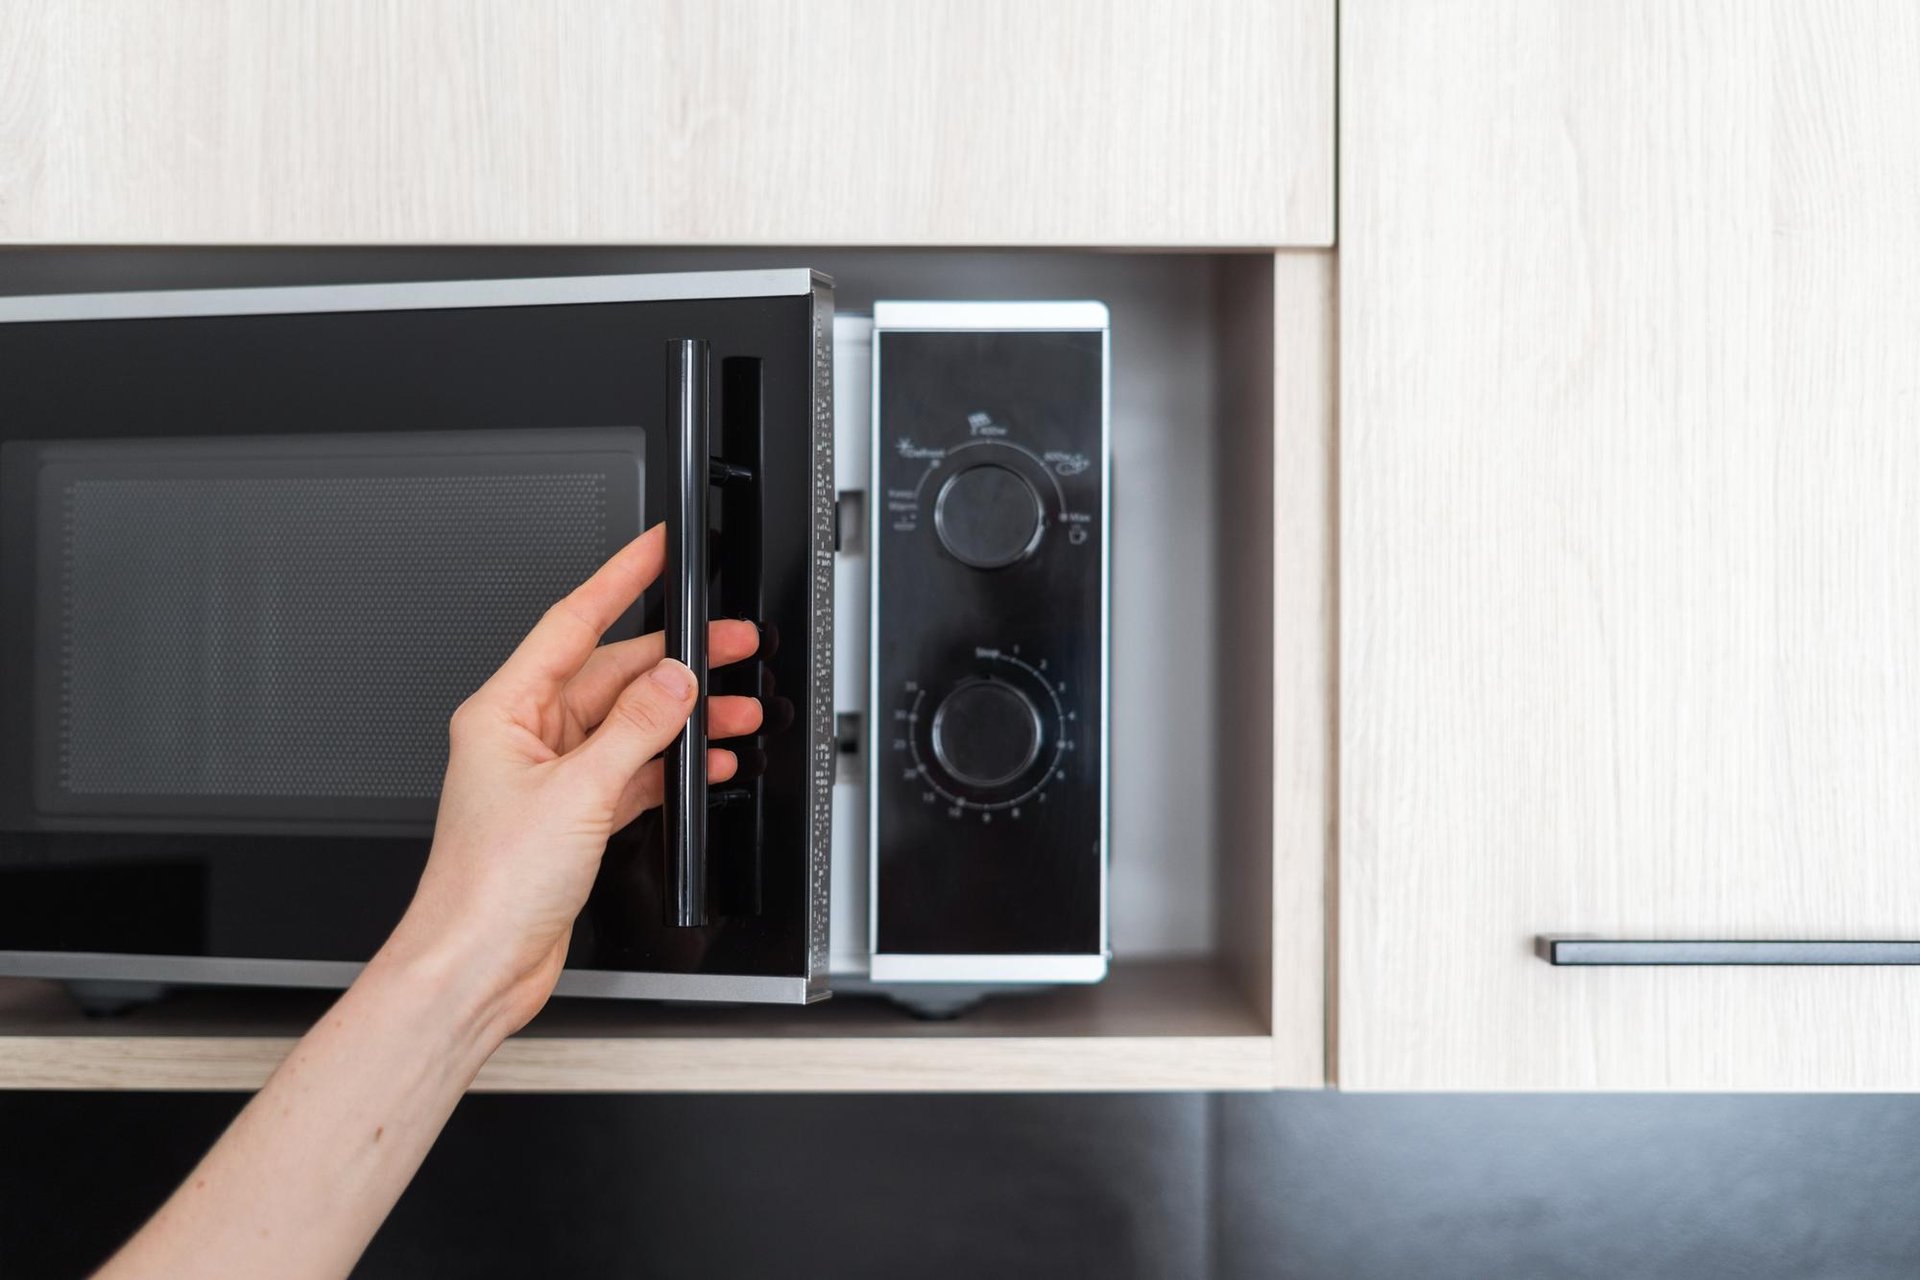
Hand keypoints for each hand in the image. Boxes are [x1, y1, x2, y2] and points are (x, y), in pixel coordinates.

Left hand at [384, 524, 762, 1033]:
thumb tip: (675, 681)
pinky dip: (672, 768)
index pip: (571, 623)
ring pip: (630, 725)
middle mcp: (525, 737)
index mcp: (505, 712)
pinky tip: (708, 767)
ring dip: (684, 721)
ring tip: (738, 712)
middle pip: (614, 676)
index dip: (618, 580)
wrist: (476, 965)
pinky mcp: (573, 816)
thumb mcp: (577, 793)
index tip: (656, 549)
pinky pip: (633, 771)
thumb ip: (634, 730)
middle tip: (731, 643)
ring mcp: (551, 777)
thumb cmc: (489, 886)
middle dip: (677, 663)